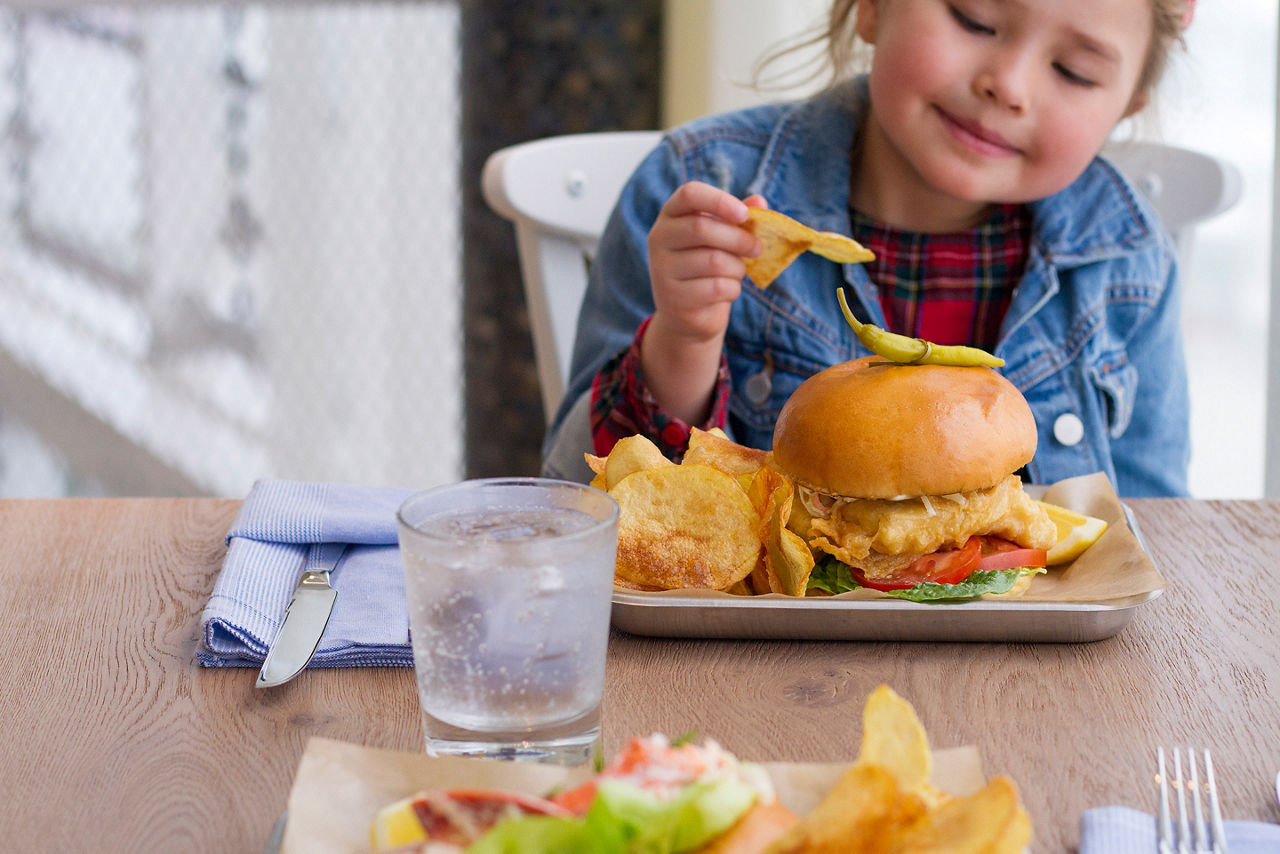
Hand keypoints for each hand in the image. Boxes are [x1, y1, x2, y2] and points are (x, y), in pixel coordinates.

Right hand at [646, 182, 765, 344]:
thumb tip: (760, 202)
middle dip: (739, 239)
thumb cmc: (708, 266)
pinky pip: (717, 288)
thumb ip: (739, 218)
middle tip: (757, 248)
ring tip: (737, 272)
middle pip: (702, 228)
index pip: (689, 194)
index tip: (744, 214)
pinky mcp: (674, 298)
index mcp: (670, 215)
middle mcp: (659, 238)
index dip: (719, 201)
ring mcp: (662, 269)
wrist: (687, 314)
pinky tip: (728, 290)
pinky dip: (733, 289)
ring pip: (714, 261)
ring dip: (738, 268)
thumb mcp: (722, 238)